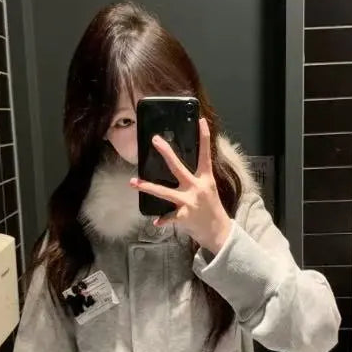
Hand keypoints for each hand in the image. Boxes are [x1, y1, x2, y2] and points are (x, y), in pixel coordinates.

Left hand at [130, 118, 231, 253]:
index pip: (206, 154)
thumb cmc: (211, 207)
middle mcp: (197, 187)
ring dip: (148, 187)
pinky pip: (169, 217)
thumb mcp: (208, 188)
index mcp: (205, 178)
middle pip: (178, 167)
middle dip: (166, 153)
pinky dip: (162, 220)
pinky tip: (155, 221)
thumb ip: (196, 177)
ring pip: (165, 192)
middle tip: (155, 140)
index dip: (204, 137)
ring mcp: (189, 201)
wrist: (219, 231)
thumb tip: (179, 165)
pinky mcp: (184, 216)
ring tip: (133, 182)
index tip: (201, 120)